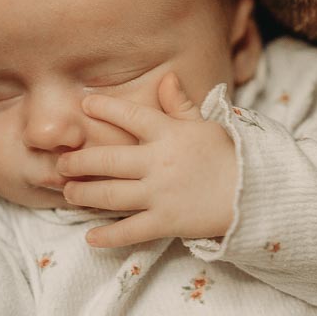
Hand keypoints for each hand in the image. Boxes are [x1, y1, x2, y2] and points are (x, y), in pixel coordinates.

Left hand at [59, 73, 237, 247]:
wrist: (254, 194)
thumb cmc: (228, 155)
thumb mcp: (205, 124)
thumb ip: (180, 105)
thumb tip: (166, 77)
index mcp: (168, 133)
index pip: (129, 116)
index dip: (104, 108)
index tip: (84, 105)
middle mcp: (158, 162)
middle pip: (106, 160)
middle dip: (78, 162)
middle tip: (62, 164)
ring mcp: (159, 194)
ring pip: (110, 195)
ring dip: (83, 194)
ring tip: (68, 193)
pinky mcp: (165, 222)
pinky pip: (130, 231)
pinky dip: (107, 237)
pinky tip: (90, 237)